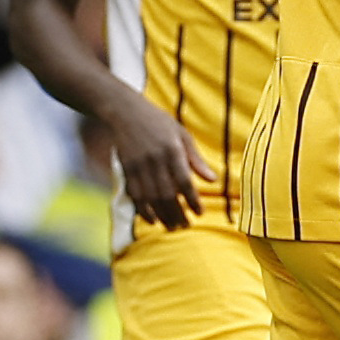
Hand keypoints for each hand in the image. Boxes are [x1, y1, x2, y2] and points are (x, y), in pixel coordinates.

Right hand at [105, 95, 215, 230]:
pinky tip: (152, 220)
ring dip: (161, 215)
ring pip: (150, 198)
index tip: (199, 213)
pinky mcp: (126, 170)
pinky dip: (143, 210)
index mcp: (172, 150)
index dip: (192, 200)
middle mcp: (154, 160)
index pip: (184, 182)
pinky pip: (134, 195)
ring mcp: (137, 166)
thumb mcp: (183, 135)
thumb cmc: (160, 123)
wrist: (125, 112)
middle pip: (166, 194)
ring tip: (172, 227)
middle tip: (186, 226)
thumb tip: (213, 180)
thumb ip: (196, 159)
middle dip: (177, 213)